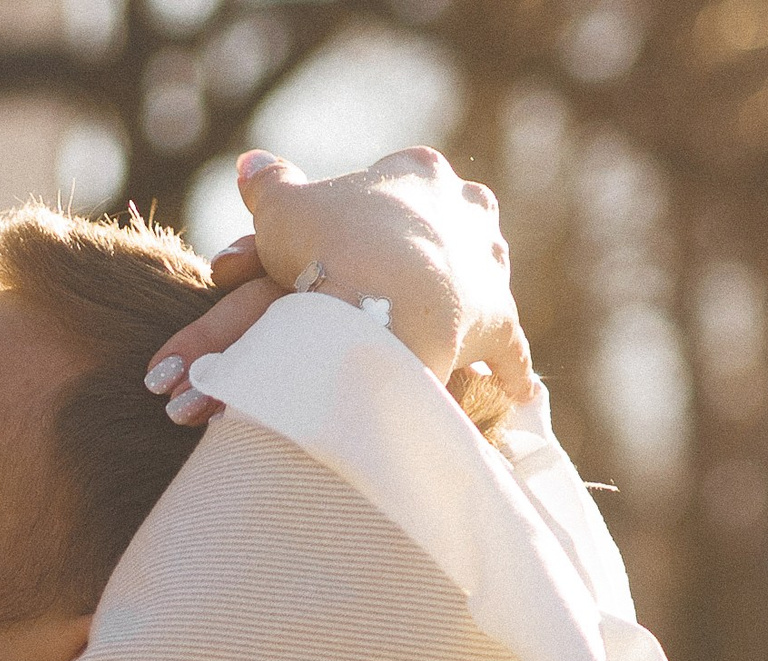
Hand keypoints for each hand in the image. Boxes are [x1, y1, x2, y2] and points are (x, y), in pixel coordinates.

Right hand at [142, 148, 534, 425]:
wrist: (377, 299)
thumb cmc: (330, 244)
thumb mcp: (283, 209)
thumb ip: (270, 185)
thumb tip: (251, 162)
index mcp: (419, 172)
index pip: (400, 176)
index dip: (372, 203)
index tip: (347, 229)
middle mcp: (467, 210)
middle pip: (448, 220)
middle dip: (427, 240)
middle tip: (392, 270)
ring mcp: (488, 265)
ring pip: (482, 271)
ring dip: (466, 289)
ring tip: (440, 318)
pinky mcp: (497, 321)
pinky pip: (510, 349)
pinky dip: (510, 370)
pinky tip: (516, 391)